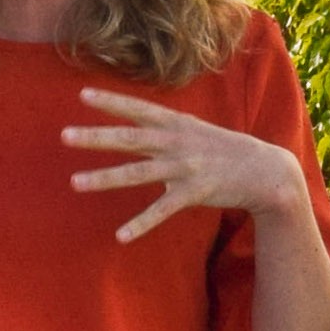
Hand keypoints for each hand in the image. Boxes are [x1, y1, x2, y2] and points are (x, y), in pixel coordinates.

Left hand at [62, 89, 309, 244]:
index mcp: (176, 123)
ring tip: (75, 182)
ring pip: (137, 174)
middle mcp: (176, 142)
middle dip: (96, 136)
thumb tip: (133, 121)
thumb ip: (163, 126)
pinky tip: (121, 235)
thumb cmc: (223, 148)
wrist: (265, 170)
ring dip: (104, 178)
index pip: (137, 109)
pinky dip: (141, 224)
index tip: (82, 95)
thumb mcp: (193, 128)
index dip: (111, 101)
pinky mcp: (193, 193)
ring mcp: (184, 168)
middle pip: (129, 138)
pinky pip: (161, 210)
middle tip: (64, 135)